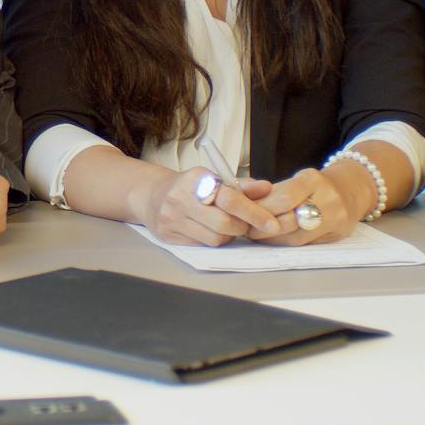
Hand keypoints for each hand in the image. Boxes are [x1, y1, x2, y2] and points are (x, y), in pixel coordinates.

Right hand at [130, 168, 275, 245]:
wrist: (153, 196)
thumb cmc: (190, 187)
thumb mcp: (214, 179)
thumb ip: (242, 186)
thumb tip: (267, 188)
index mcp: (196, 179)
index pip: (230, 198)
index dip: (254, 213)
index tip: (271, 224)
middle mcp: (180, 198)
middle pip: (224, 223)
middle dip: (242, 227)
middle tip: (246, 225)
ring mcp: (172, 219)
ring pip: (215, 238)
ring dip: (229, 236)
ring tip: (226, 226)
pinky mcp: (168, 236)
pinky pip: (202, 245)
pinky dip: (214, 240)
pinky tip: (211, 230)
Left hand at [249, 167, 360, 245]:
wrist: (352, 189)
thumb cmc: (319, 185)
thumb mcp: (300, 179)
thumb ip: (276, 192)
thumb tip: (246, 205)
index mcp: (313, 180)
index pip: (282, 198)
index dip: (260, 209)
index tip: (243, 213)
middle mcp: (327, 199)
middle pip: (288, 220)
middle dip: (262, 227)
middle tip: (245, 229)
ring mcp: (335, 218)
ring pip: (295, 237)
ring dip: (271, 239)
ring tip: (256, 236)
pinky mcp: (337, 234)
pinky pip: (306, 244)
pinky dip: (286, 243)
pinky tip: (275, 240)